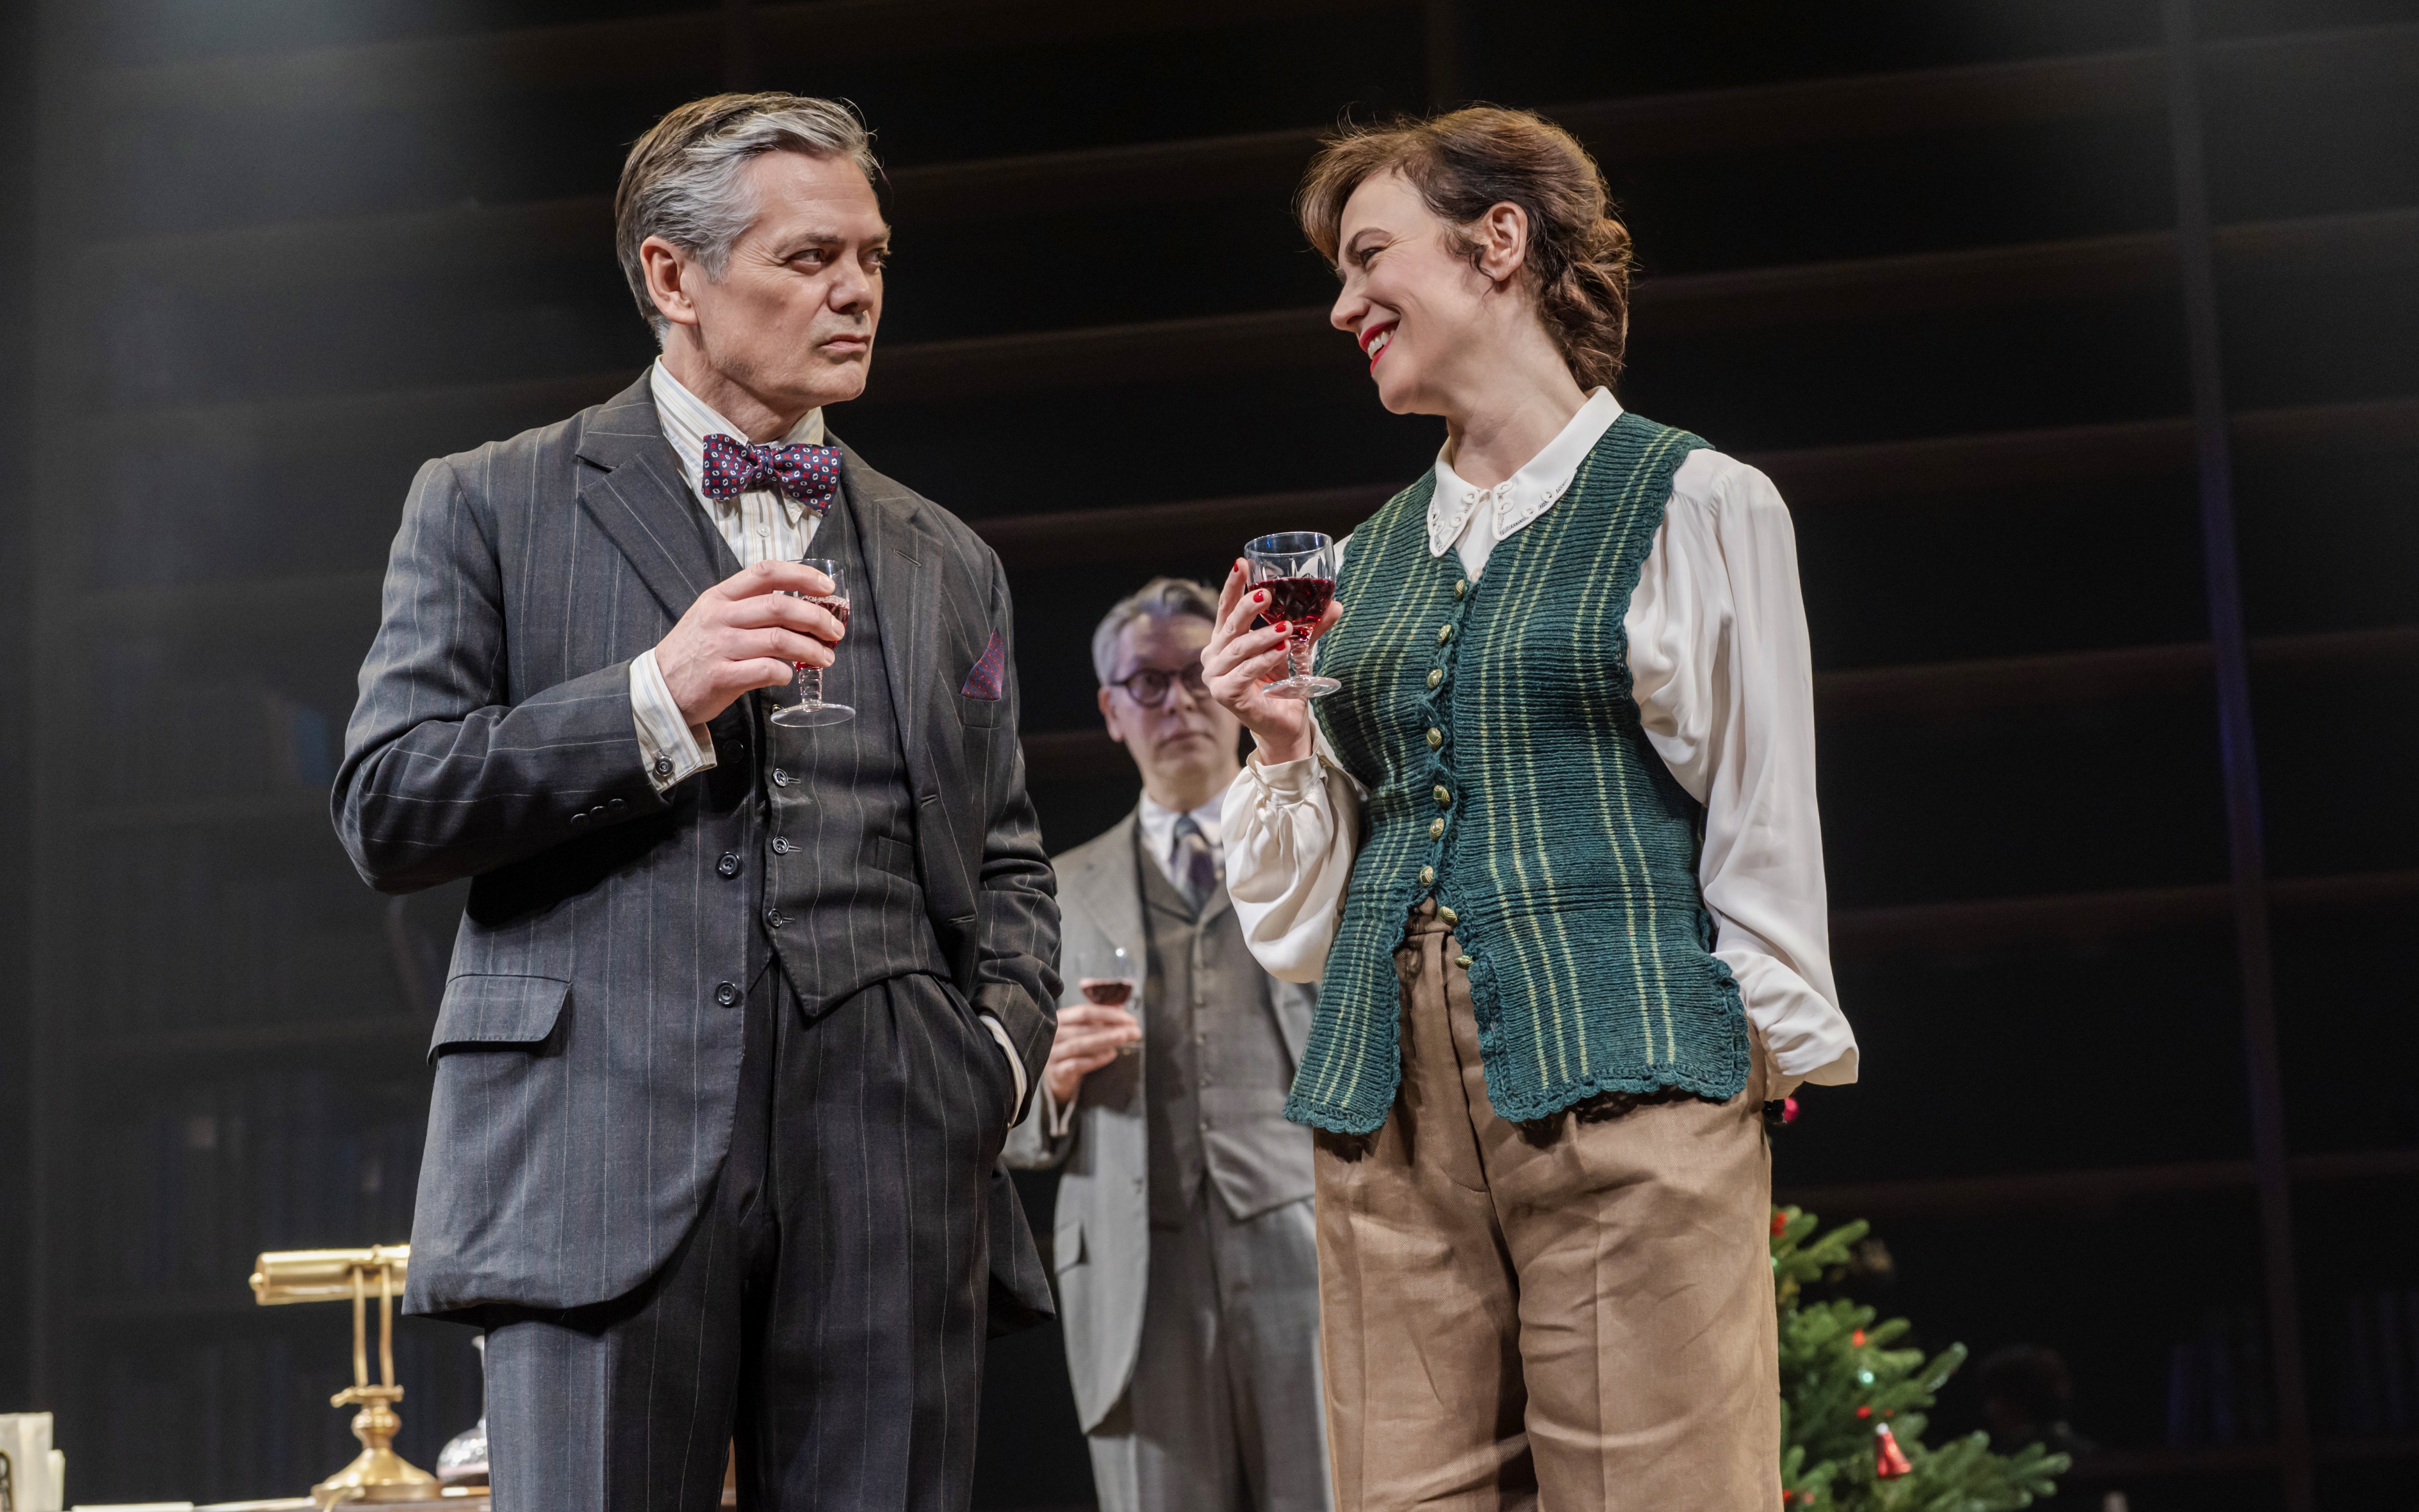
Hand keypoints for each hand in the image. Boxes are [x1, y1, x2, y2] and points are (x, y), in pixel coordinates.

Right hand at [655, 560, 847, 726]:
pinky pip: (766, 670)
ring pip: (778, 640)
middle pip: (779, 607)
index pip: (765, 573)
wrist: (660, 687)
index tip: (827, 587)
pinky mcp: (721, 677)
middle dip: (817, 618)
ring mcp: (719, 647)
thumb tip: (800, 607)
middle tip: (835, 631)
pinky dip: (786, 673)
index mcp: (720, 597)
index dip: (802, 576)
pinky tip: (789, 675)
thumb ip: (749, 608)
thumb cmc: (695, 651)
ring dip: (811, 649)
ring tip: (826, 658)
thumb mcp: (713, 616)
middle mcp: (720, 618)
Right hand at [1041, 1003, 1141, 1107]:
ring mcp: (1053, 1053)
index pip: (1085, 1012)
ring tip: (1123, 1039)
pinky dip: (1095, 1060)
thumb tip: (1121, 1006)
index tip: (1130, 1020)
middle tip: (1134, 1032)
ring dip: (1105, 1041)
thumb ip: (1099, 1018)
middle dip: (1112, 1029)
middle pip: (1085, 1028)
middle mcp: (1053, 1034)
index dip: (1108, 1014)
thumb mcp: (1082, 1029)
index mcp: (1060, 1018)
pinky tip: (1110, 1055)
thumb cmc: (1072, 1047)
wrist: (1056, 1076)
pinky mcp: (1056, 1072)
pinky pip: (1076, 1064)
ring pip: (1080, 1045)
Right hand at [1201, 558, 1341, 766]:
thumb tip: (1336, 605)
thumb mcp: (1294, 649)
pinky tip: (1281, 652)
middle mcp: (1214, 655)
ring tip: (1286, 629)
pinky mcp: (1224, 694)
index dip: (1234, 585)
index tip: (1242, 562)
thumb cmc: (1282, 685)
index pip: (1226, 607)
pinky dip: (1263, 661)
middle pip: (1230, 624)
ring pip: (1238, 649)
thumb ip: (1308, 628)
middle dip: (1248, 606)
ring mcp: (1216, 676)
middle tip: (1267, 594)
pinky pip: (1244, 672)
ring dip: (1263, 637)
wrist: (1283, 724)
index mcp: (1225, 640)